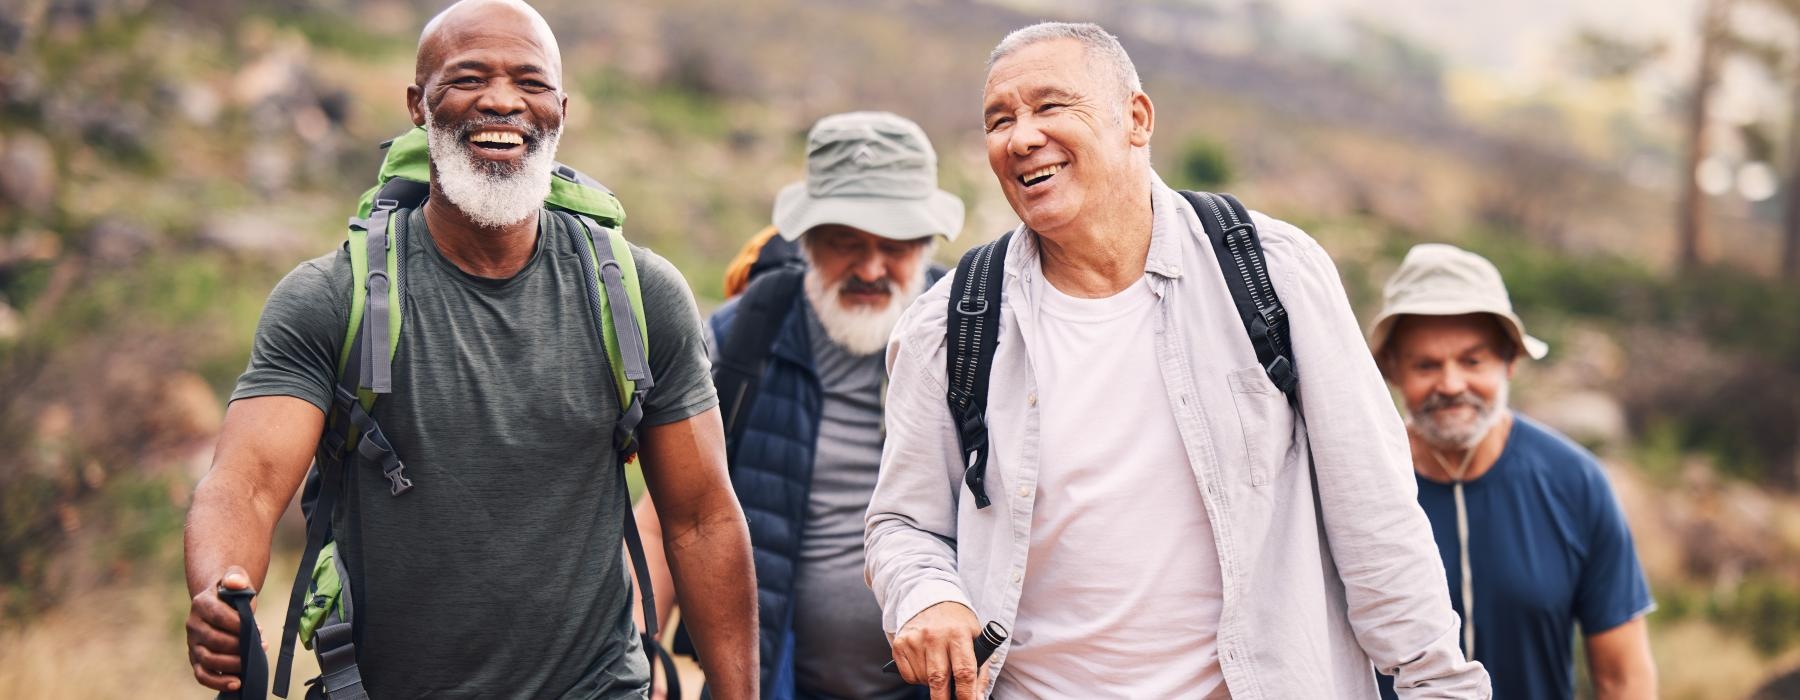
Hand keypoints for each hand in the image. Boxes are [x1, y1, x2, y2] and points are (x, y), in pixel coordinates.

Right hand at [186, 566, 253, 691]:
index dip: (239, 625)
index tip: (258, 629)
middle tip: (259, 647)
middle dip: (239, 647)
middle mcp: (193, 625)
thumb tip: (236, 583)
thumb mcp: (236, 579)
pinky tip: (236, 684)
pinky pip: (202, 675)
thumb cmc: (233, 593)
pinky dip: (218, 682)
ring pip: (208, 660)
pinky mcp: (196, 659)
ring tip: (250, 664)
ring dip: (232, 665)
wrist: (221, 602)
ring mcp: (193, 644)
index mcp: (202, 604)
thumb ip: (237, 578)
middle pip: (214, 641)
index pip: (219, 617)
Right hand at [890, 602, 987, 698]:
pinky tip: (925, 665)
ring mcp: (915, 639)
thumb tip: (977, 698)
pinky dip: (918, 679)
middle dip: (944, 699)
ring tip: (940, 670)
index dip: (967, 694)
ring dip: (932, 684)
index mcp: (958, 633)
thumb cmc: (957, 624)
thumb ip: (979, 670)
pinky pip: (908, 676)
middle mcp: (934, 635)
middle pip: (939, 679)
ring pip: (923, 679)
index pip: (963, 671)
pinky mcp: (900, 644)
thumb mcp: (976, 639)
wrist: (931, 600)